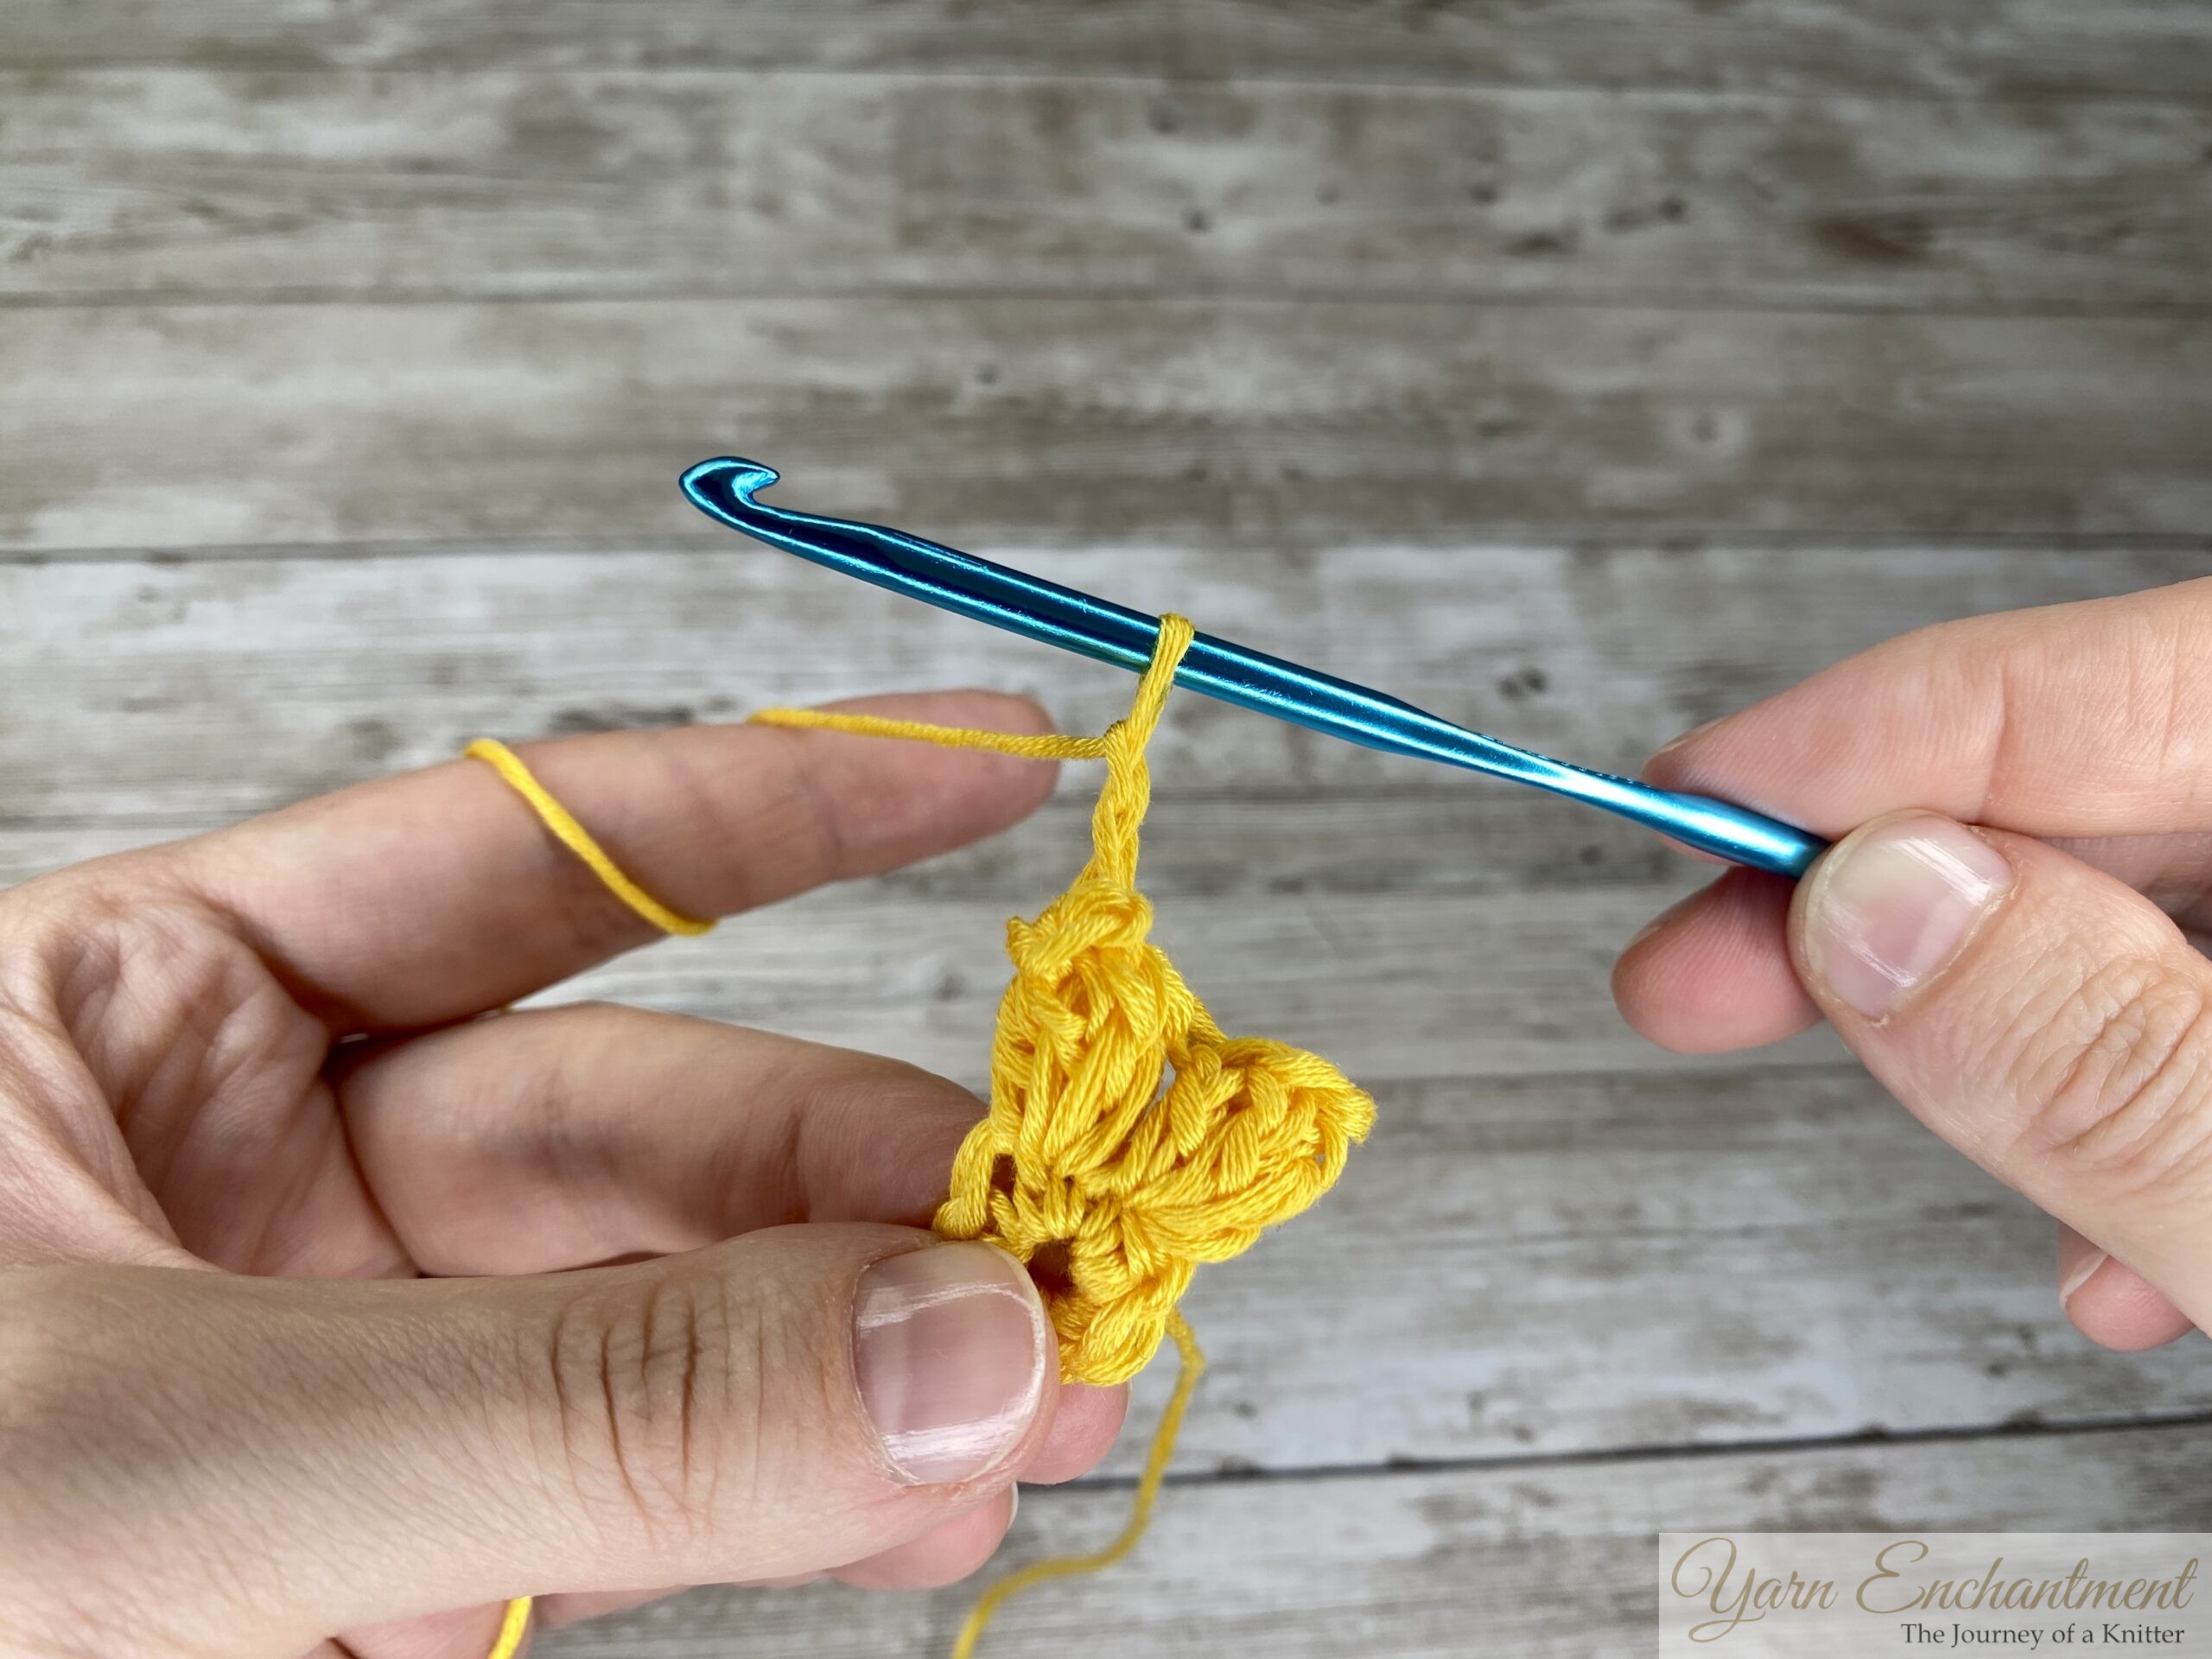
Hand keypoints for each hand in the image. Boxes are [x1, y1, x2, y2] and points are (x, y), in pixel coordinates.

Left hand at [0, 694, 1127, 1658]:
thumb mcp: (150, 1459)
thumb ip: (568, 1401)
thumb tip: (959, 1335)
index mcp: (140, 1016)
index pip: (530, 850)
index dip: (790, 798)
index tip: (1018, 766)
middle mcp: (258, 1172)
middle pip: (648, 1119)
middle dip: (878, 1170)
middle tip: (1084, 1235)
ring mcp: (339, 1371)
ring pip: (671, 1316)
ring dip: (875, 1347)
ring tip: (1061, 1386)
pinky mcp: (388, 1564)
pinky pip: (635, 1495)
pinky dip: (795, 1495)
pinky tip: (922, 1495)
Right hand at [1616, 576, 2211, 1352]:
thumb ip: (2112, 1058)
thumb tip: (1877, 905)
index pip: (2115, 687)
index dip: (1873, 733)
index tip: (1695, 796)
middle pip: (2118, 793)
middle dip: (1896, 897)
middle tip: (1698, 973)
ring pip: (2160, 917)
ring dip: (2010, 1027)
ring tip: (1907, 1126)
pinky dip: (2126, 1108)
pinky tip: (2108, 1242)